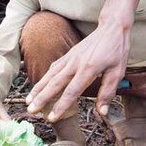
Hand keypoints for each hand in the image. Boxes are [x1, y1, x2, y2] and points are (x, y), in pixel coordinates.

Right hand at [25, 0, 141, 120]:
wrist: (111, 27)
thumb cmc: (117, 50)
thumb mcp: (118, 72)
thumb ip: (108, 92)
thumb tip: (101, 112)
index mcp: (88, 69)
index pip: (71, 91)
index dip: (60, 106)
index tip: (51, 118)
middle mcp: (75, 63)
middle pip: (54, 83)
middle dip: (41, 98)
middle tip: (30, 111)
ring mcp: (70, 58)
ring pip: (50, 75)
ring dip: (38, 88)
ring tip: (28, 101)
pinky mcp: (68, 54)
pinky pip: (53, 67)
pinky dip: (45, 77)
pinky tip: (40, 86)